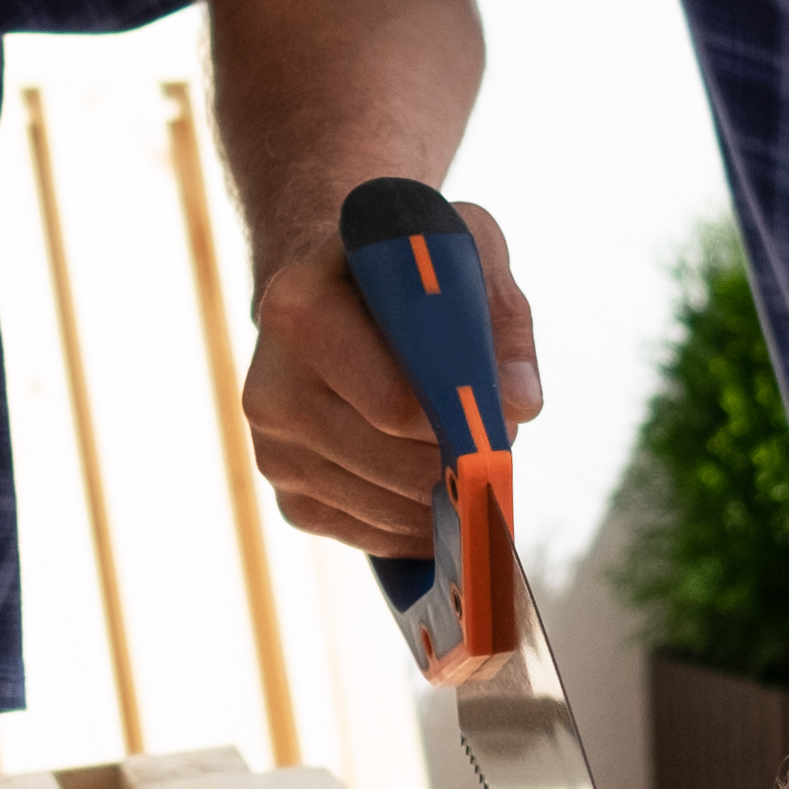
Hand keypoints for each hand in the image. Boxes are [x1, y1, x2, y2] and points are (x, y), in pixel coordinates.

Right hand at [243, 200, 542, 554]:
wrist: (330, 291)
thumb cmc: (401, 270)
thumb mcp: (457, 254)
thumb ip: (498, 318)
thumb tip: (518, 405)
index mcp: (299, 310)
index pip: (395, 403)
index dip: (462, 418)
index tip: (502, 414)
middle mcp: (270, 385)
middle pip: (397, 464)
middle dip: (460, 459)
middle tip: (493, 436)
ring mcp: (272, 448)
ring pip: (389, 507)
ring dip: (443, 493)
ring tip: (463, 450)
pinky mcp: (289, 496)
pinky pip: (371, 535)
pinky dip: (417, 521)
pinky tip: (432, 482)